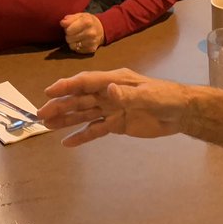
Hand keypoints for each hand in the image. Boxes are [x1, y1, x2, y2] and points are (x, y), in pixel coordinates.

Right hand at [38, 69, 188, 145]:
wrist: (181, 113)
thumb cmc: (166, 97)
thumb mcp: (149, 96)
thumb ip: (128, 95)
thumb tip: (109, 91)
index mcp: (114, 81)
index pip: (86, 82)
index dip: (67, 86)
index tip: (49, 92)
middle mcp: (108, 93)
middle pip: (80, 99)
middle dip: (60, 105)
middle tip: (41, 114)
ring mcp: (111, 109)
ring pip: (84, 114)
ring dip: (66, 119)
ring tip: (47, 126)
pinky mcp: (116, 124)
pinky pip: (95, 130)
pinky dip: (81, 136)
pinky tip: (67, 142)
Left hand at [60, 12, 104, 53]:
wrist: (102, 29)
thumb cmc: (88, 21)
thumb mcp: (80, 16)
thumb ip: (70, 18)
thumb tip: (62, 23)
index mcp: (87, 22)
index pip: (69, 30)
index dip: (67, 29)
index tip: (70, 27)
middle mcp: (90, 33)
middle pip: (69, 38)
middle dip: (69, 35)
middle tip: (73, 32)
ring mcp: (91, 42)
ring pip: (72, 46)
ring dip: (72, 41)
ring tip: (76, 37)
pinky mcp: (91, 49)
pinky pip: (77, 50)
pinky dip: (76, 47)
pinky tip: (80, 41)